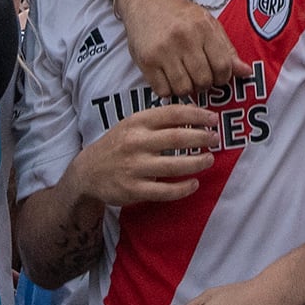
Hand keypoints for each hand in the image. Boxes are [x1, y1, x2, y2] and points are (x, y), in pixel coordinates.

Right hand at [65, 104, 218, 210]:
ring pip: (174, 166)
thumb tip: (195, 113)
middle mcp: (136, 142)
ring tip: (209, 160)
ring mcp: (135, 167)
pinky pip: (165, 191)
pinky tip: (194, 183)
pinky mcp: (134, 190)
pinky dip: (183, 188)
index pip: (173, 113)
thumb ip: (158, 119)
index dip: (197, 115)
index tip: (214, 119)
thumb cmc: (118, 144)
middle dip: (201, 138)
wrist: (88, 171)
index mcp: (137, 122)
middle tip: (216, 139)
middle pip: (177, 138)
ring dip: (197, 163)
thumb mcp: (132, 124)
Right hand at [125, 0, 244, 100]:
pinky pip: (163, 91)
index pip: (223, 66)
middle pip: (204, 80)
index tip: (219, 75)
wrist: (147, 0)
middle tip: (201, 76)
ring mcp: (163, 51)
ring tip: (186, 77)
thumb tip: (247, 72)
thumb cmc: (181, 15)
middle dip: (205, 83)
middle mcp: (183, 39)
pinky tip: (170, 78)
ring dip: (188, 88)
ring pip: (184, 89)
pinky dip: (169, 90)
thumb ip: (227, 49)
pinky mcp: (146, 61)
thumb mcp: (208, 24)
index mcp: (203, 28)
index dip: (224, 77)